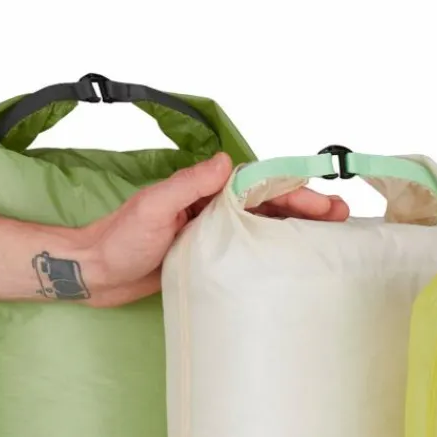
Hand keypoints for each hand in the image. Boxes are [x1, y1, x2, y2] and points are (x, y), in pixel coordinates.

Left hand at [78, 152, 348, 306]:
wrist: (95, 273)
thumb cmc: (119, 239)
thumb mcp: (153, 207)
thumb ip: (189, 185)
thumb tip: (228, 163)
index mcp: (206, 192)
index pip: (260, 186)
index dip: (294, 190)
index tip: (323, 200)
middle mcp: (214, 209)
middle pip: (271, 204)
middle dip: (307, 209)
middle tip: (341, 217)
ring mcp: (215, 235)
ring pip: (266, 226)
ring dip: (296, 229)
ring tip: (328, 238)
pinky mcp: (211, 259)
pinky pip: (251, 250)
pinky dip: (275, 250)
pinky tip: (293, 260)